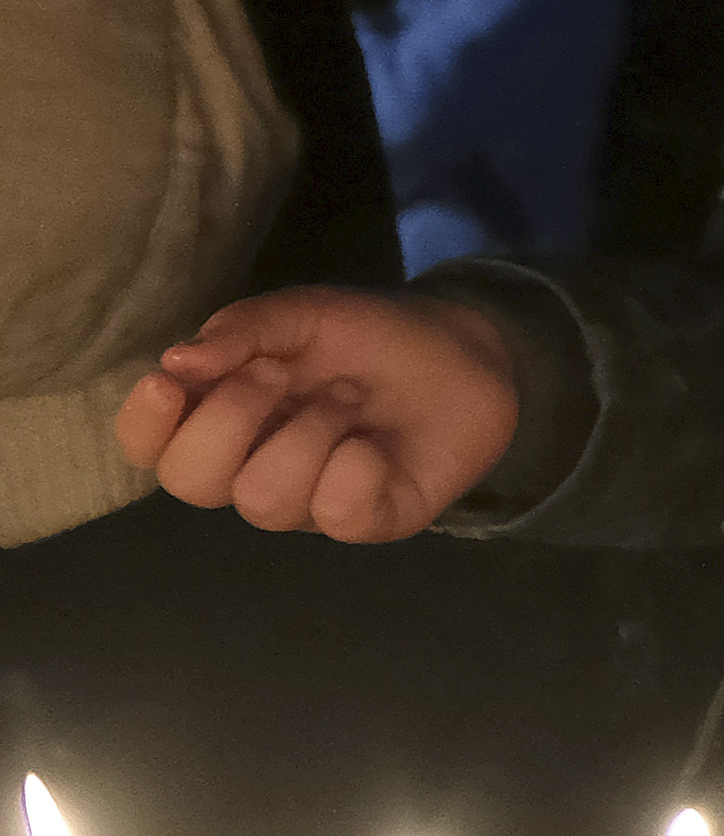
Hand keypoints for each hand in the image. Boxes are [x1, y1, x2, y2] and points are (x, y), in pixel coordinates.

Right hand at [112, 285, 520, 540]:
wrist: (468, 352)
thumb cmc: (370, 338)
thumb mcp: (304, 314)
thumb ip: (242, 331)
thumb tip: (178, 361)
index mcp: (222, 419)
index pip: (150, 447)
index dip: (144, 426)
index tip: (169, 383)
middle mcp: (252, 469)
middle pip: (191, 481)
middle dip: (229, 421)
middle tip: (280, 373)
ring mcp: (309, 502)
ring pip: (263, 501)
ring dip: (308, 434)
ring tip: (350, 396)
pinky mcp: (370, 520)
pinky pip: (338, 517)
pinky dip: (355, 470)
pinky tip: (376, 443)